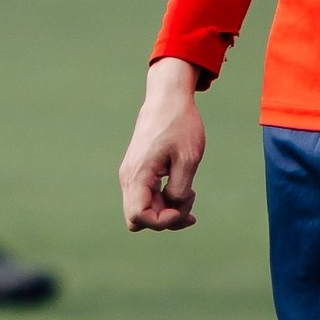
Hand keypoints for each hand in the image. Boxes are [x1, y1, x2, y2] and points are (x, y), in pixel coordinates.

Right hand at [119, 59, 206, 231]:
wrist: (168, 98)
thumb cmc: (180, 124)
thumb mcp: (188, 159)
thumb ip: (180, 190)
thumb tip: (173, 208)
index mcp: (138, 174)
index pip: (139, 217)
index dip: (162, 221)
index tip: (183, 206)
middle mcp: (129, 177)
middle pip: (138, 218)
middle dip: (165, 219)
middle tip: (190, 199)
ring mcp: (131, 174)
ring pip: (143, 209)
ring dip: (167, 209)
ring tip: (191, 192)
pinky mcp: (138, 170)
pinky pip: (146, 196)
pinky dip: (164, 199)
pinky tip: (184, 188)